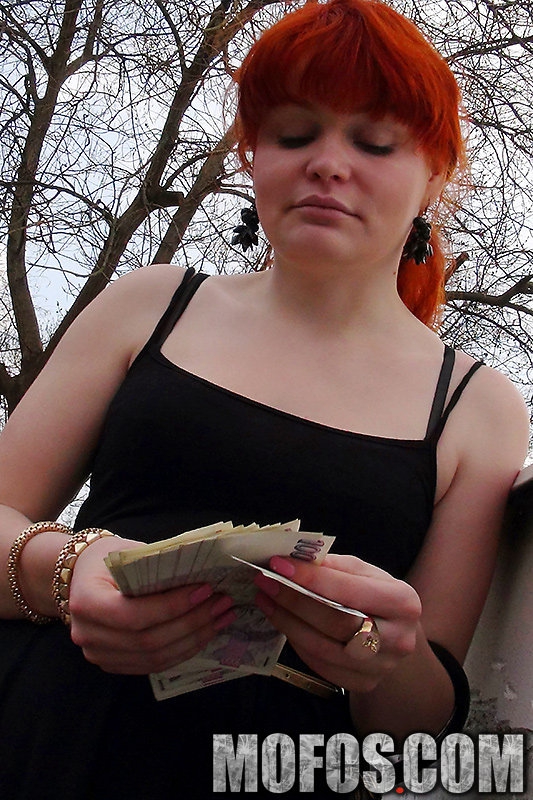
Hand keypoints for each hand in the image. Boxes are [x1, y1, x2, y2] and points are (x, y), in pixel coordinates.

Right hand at [67, 537, 236, 673]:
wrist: (79, 577)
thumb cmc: (106, 559)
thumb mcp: (128, 553)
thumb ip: (158, 566)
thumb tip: (203, 575)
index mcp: (86, 602)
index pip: (133, 615)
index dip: (172, 607)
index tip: (205, 590)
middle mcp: (87, 634)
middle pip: (148, 641)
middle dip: (192, 623)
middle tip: (222, 603)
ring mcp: (98, 654)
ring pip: (154, 658)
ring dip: (194, 639)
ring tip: (221, 617)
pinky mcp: (113, 664)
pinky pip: (153, 664)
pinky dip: (183, 650)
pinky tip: (205, 632)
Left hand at [254, 553, 420, 692]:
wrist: (395, 633)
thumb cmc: (374, 595)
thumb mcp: (362, 572)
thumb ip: (332, 566)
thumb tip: (292, 559)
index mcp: (403, 601)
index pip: (350, 590)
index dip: (311, 578)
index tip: (279, 564)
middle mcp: (398, 638)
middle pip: (336, 621)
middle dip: (294, 600)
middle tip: (265, 582)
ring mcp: (381, 667)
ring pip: (323, 647)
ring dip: (287, 622)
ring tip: (265, 599)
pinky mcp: (363, 684)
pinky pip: (320, 664)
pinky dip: (296, 641)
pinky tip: (282, 621)